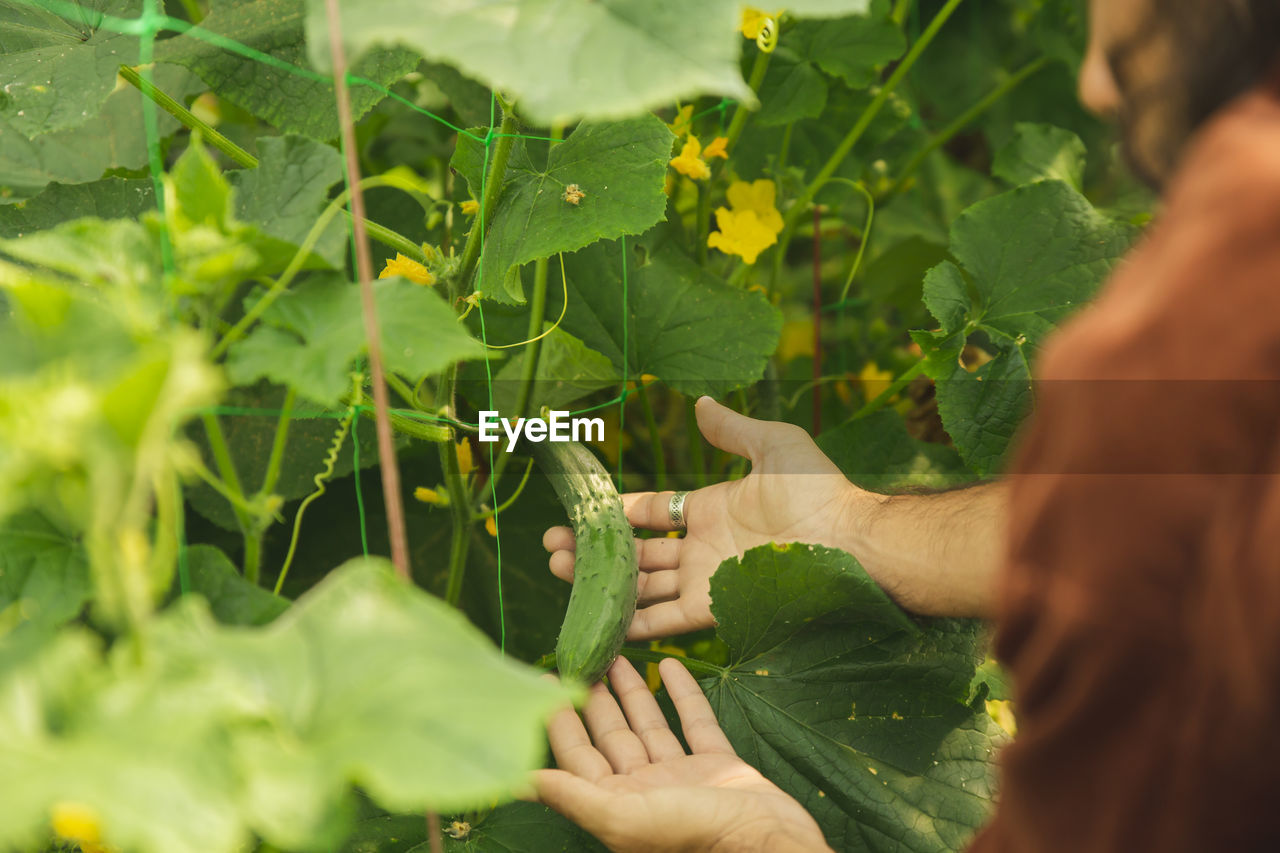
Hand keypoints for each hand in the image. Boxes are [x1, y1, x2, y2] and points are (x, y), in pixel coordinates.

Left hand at [534, 657, 832, 852]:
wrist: (769, 842)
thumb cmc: (693, 833)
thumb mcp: (624, 817)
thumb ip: (573, 796)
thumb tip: (517, 782)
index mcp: (617, 806)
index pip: (578, 756)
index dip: (559, 719)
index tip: (544, 680)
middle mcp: (644, 791)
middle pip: (611, 737)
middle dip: (593, 699)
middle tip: (579, 658)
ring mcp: (682, 777)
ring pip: (649, 727)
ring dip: (632, 692)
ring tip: (617, 655)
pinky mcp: (718, 765)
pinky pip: (695, 723)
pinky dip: (683, 695)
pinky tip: (670, 665)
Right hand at [544, 396, 869, 638]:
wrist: (848, 539)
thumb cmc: (817, 491)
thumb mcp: (773, 446)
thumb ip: (732, 431)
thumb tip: (700, 403)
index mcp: (710, 511)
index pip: (652, 513)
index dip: (617, 512)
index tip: (582, 511)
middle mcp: (701, 549)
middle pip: (637, 553)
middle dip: (595, 551)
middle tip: (553, 548)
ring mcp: (705, 580)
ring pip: (642, 586)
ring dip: (602, 582)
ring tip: (559, 571)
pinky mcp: (714, 609)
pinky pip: (666, 620)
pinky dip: (634, 624)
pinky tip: (599, 619)